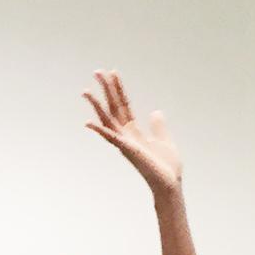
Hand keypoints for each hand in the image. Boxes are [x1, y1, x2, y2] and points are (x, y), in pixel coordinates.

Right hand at [80, 72, 179, 195]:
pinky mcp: (127, 150)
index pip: (123, 105)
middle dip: (105, 89)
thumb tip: (155, 112)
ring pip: (107, 119)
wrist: (169, 183)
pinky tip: (88, 122)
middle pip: (113, 107)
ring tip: (86, 91)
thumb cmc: (166, 167)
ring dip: (96, 105)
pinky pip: (111, 138)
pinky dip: (100, 130)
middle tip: (97, 71)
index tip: (112, 73)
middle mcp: (125, 135)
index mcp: (134, 131)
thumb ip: (158, 126)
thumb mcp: (164, 139)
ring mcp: (124, 142)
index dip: (118, 88)